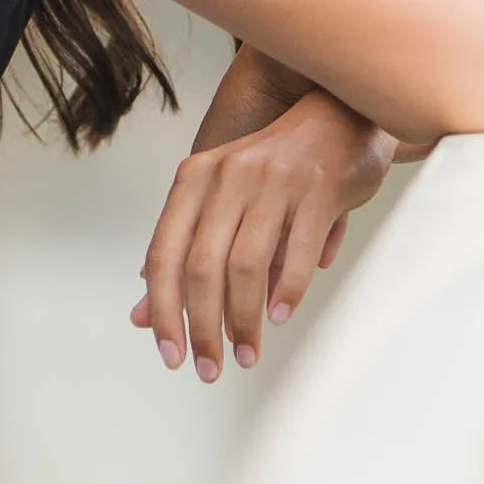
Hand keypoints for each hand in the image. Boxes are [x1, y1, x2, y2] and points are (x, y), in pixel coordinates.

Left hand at [130, 84, 394, 381]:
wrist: (339, 115)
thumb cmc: (274, 167)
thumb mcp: (222, 201)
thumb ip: (184, 255)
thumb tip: (144, 315)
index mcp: (194, 179)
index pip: (164, 254)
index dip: (163, 309)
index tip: (170, 354)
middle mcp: (226, 177)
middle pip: (202, 267)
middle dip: (203, 327)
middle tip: (210, 368)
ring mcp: (272, 182)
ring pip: (247, 265)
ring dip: (245, 320)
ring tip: (247, 352)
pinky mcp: (316, 190)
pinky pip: (296, 251)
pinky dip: (287, 291)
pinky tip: (279, 316)